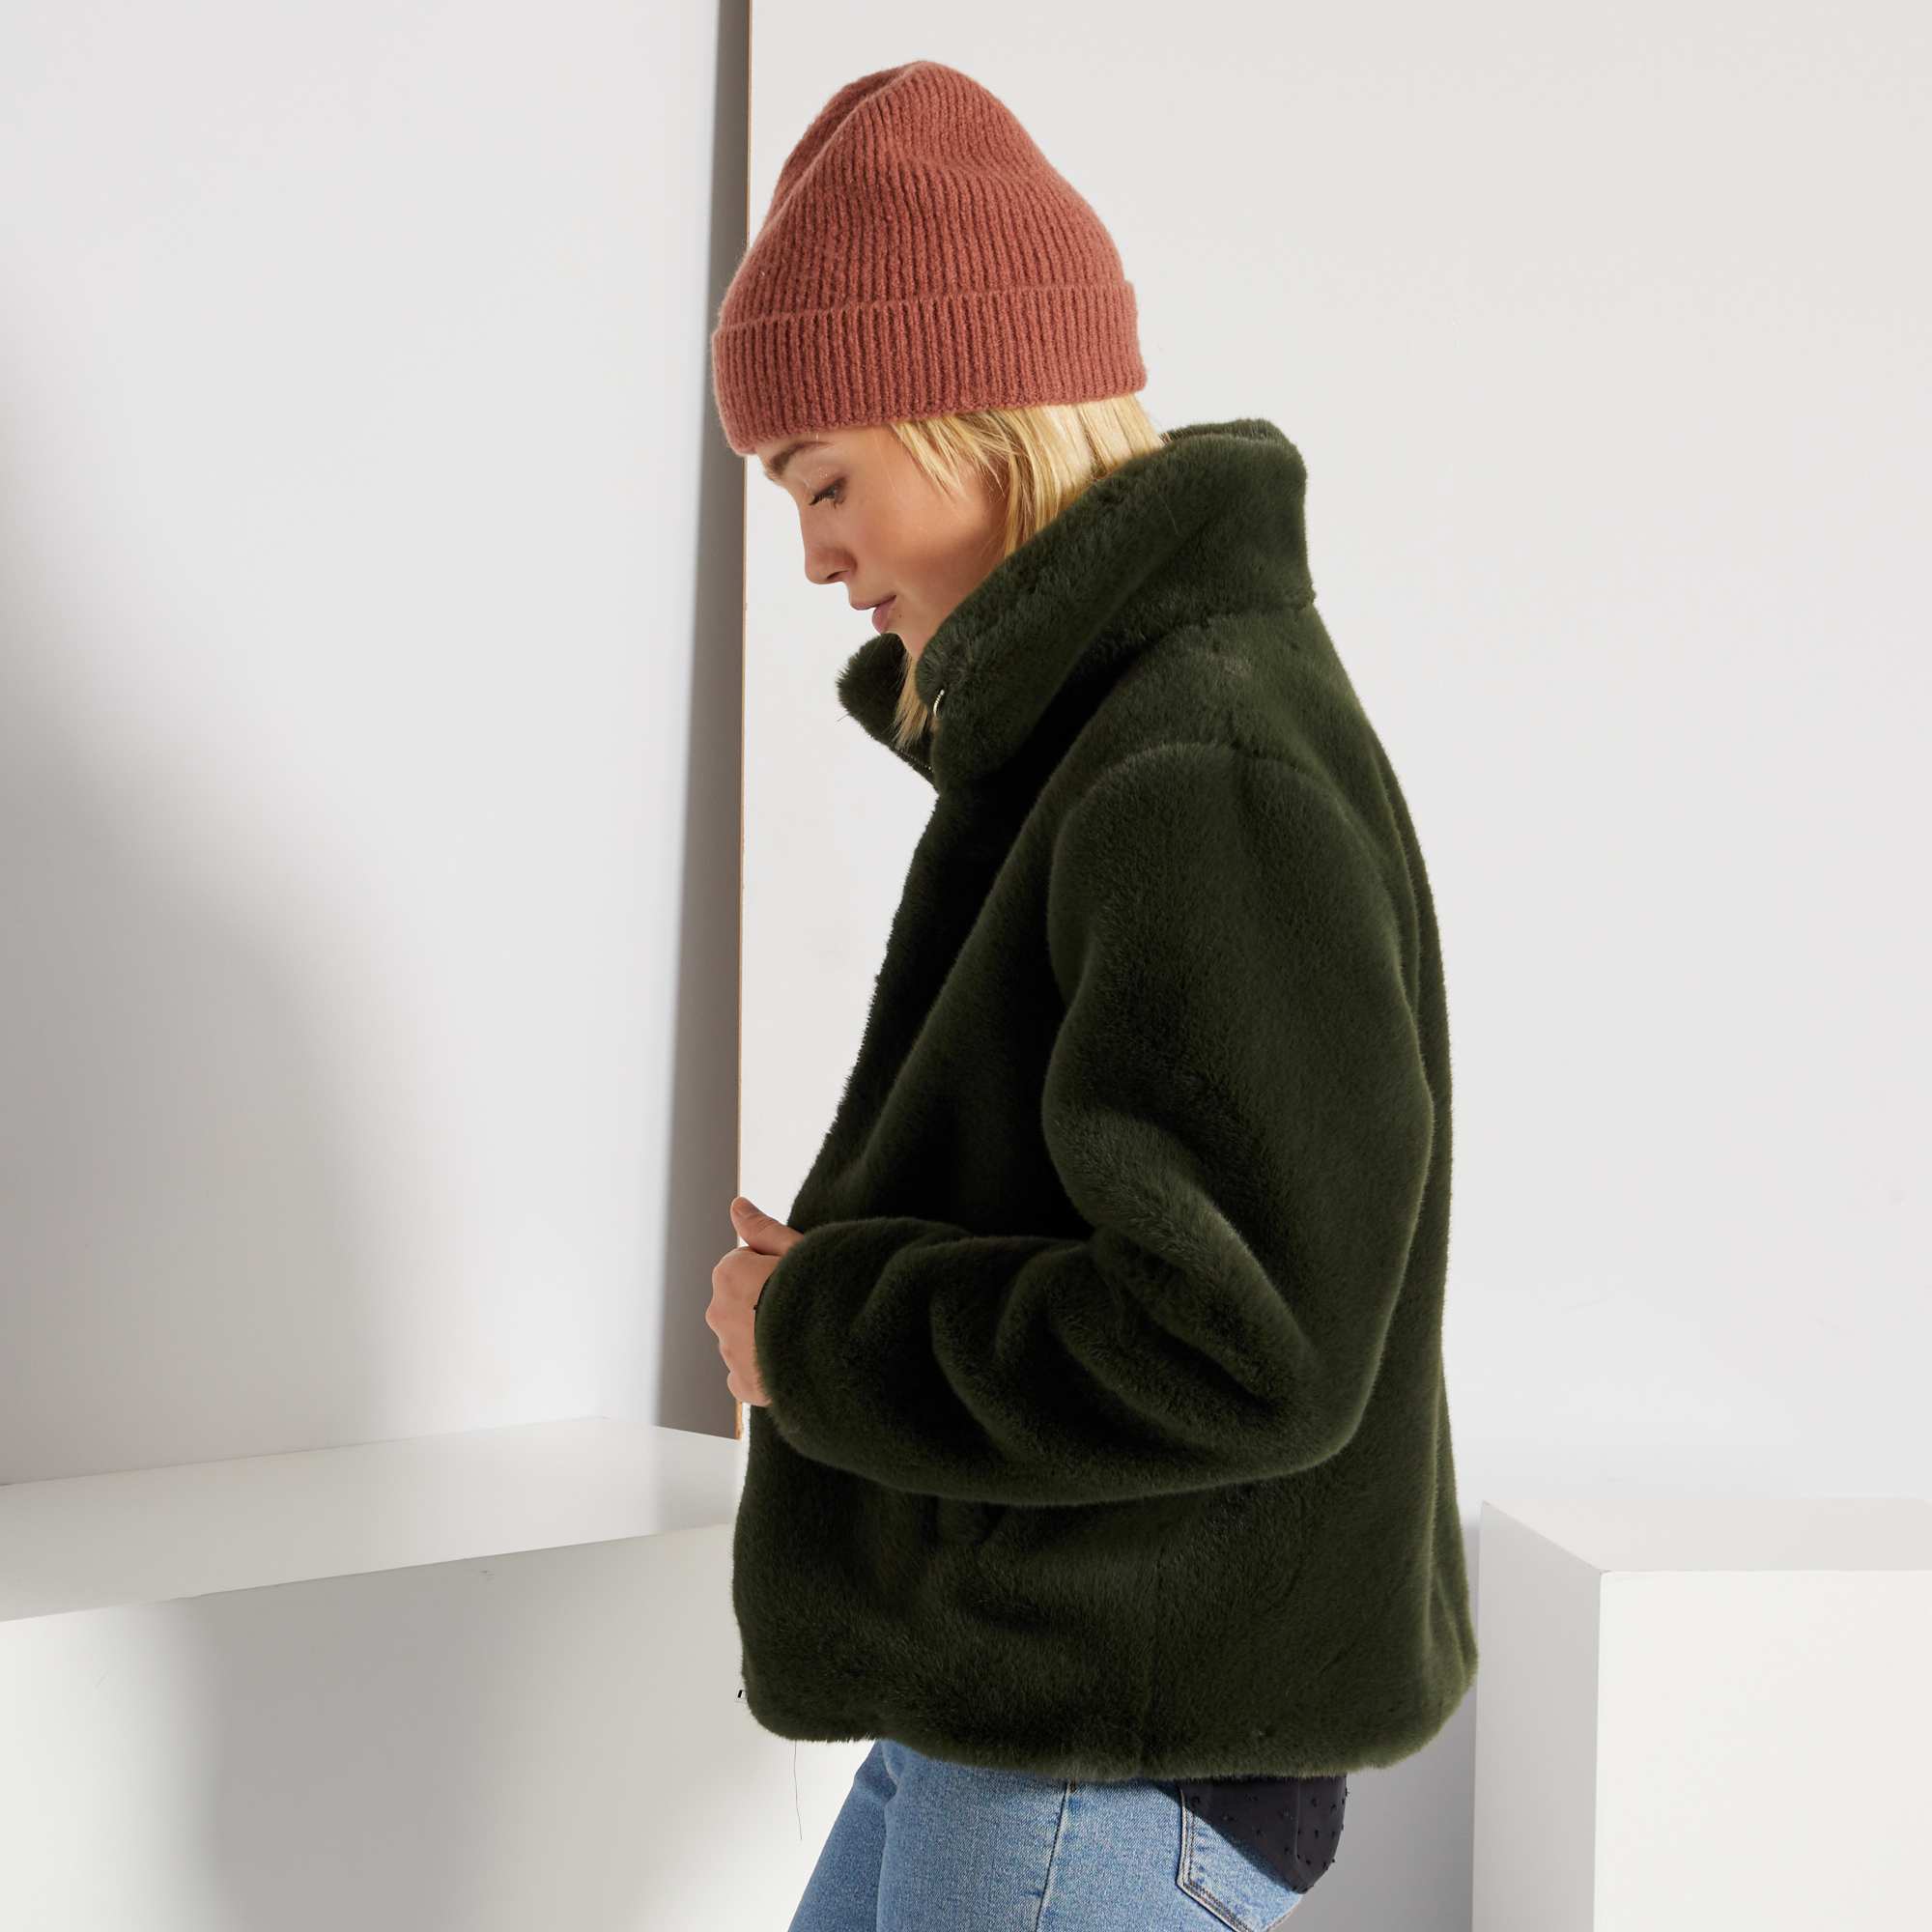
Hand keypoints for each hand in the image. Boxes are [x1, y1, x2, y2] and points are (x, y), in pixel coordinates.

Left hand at [707, 1195, 802, 1406]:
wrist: (839, 1349)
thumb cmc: (821, 1289)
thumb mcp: (797, 1248)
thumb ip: (762, 1228)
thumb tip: (736, 1204)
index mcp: (727, 1274)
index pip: (746, 1263)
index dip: (776, 1266)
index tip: (800, 1276)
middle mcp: (717, 1313)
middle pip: (742, 1300)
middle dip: (765, 1301)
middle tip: (805, 1305)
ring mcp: (728, 1352)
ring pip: (744, 1337)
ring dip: (765, 1335)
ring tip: (803, 1335)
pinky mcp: (743, 1384)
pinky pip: (747, 1373)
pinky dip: (764, 1369)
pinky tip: (792, 1362)